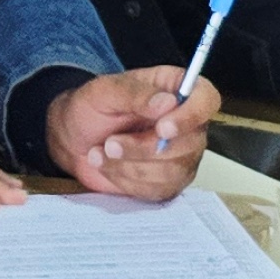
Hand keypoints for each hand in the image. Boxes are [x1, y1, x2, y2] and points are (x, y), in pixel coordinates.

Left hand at [51, 65, 217, 201]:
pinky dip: (127, 180)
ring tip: (101, 153)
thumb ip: (134, 93)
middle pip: (190, 143)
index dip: (191, 116)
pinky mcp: (168, 182)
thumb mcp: (103, 91)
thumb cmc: (91, 108)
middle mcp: (187, 124)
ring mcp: (181, 156)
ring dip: (130, 165)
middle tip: (110, 143)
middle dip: (144, 148)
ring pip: (173, 171)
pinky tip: (109, 167)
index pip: (206, 99)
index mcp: (175, 89)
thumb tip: (167, 103)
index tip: (163, 128)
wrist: (73, 139)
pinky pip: (158, 189)